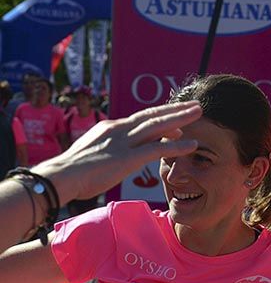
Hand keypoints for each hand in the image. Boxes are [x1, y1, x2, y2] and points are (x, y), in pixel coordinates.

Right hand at [32, 101, 201, 202]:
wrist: (60, 177)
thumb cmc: (71, 173)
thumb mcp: (92, 154)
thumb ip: (108, 150)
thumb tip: (117, 155)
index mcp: (110, 128)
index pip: (140, 119)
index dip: (160, 115)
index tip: (176, 114)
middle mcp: (119, 130)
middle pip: (152, 115)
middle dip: (175, 109)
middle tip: (195, 104)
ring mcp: (124, 142)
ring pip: (158, 126)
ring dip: (181, 118)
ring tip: (199, 112)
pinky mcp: (127, 157)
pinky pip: (158, 148)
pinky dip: (177, 145)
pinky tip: (193, 144)